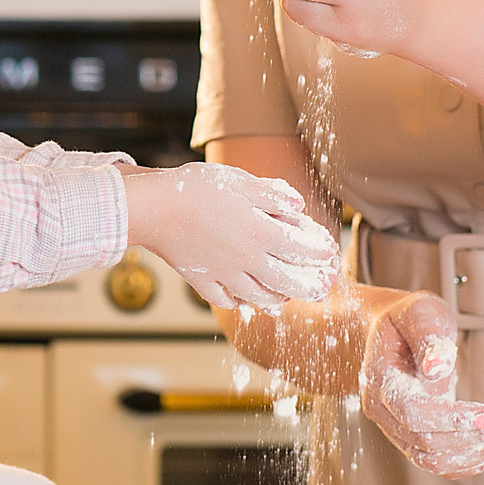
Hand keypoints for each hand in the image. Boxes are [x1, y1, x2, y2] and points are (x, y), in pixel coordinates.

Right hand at [122, 163, 340, 312]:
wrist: (152, 208)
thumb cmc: (194, 188)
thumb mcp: (238, 180)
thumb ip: (271, 195)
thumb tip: (299, 206)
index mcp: (258, 233)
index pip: (298, 247)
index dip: (319, 251)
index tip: (331, 251)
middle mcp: (244, 259)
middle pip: (285, 281)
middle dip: (309, 286)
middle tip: (324, 288)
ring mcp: (222, 273)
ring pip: (257, 296)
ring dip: (277, 300)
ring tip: (286, 301)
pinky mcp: (200, 280)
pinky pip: (224, 299)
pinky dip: (238, 303)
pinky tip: (243, 300)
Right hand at [356, 289, 483, 479]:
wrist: (392, 331)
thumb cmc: (409, 318)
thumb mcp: (420, 311)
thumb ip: (429, 335)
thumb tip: (438, 366)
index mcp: (380, 379)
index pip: (413, 412)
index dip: (453, 419)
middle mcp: (383, 412)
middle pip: (427, 443)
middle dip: (477, 436)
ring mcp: (395, 429)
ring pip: (436, 460)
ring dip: (480, 451)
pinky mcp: (414, 438)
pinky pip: (442, 462)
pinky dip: (473, 459)